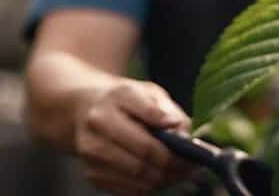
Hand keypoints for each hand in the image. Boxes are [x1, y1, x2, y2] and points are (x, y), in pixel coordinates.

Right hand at [73, 78, 195, 194]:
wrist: (85, 109)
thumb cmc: (123, 100)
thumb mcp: (145, 91)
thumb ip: (164, 109)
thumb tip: (181, 130)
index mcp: (114, 102)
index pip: (147, 138)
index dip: (174, 152)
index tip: (193, 154)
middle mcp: (97, 130)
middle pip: (142, 163)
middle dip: (172, 169)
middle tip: (191, 168)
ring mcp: (91, 156)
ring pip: (136, 181)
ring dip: (163, 181)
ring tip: (180, 173)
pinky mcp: (92, 174)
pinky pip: (127, 191)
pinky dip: (148, 188)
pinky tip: (161, 177)